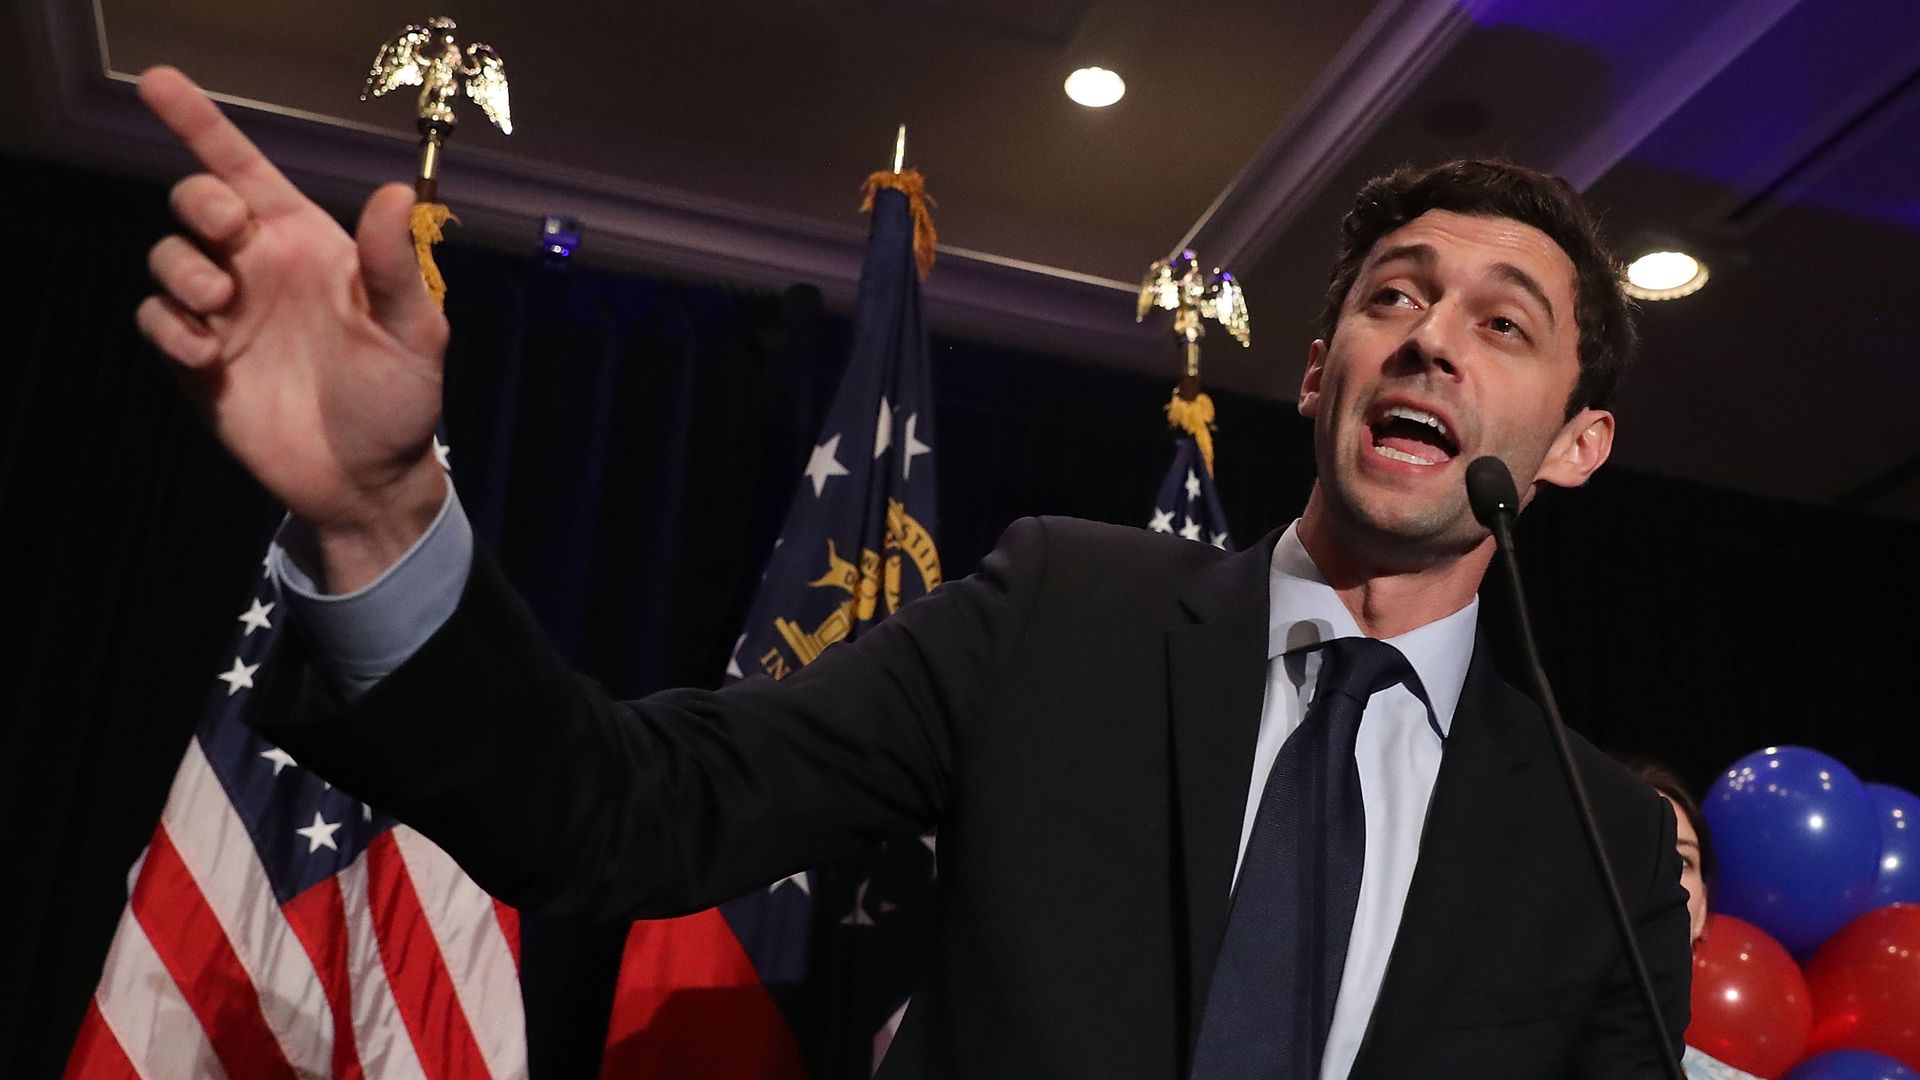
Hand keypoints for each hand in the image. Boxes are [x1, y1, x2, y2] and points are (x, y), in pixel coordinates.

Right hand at [135, 66, 447, 590]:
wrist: (367, 478)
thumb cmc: (399, 398)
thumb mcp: (414, 333)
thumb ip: (397, 266)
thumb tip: (394, 191)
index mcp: (309, 245)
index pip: (248, 171)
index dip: (202, 124)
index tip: (158, 83)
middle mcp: (260, 268)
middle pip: (197, 201)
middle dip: (199, 202)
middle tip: (230, 235)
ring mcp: (225, 313)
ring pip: (168, 257)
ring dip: (183, 272)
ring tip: (221, 309)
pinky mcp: (196, 359)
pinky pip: (155, 320)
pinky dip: (170, 329)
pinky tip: (209, 358)